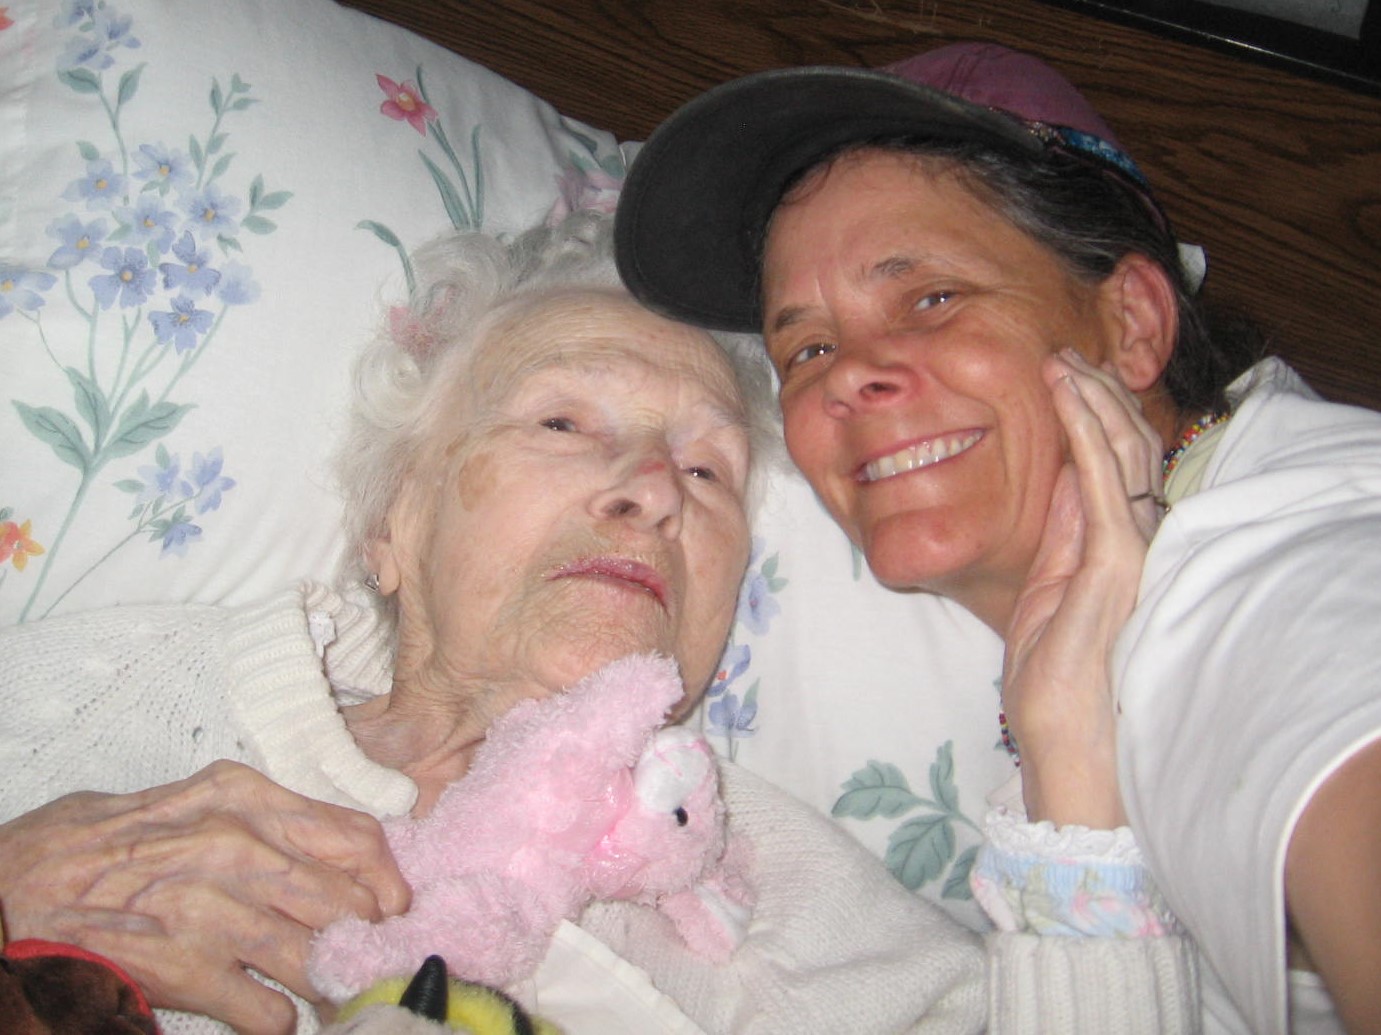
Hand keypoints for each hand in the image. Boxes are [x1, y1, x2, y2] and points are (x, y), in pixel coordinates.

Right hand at [0, 761, 410, 1034]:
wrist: (18, 886)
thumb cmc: (108, 841)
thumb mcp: (196, 800)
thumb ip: (267, 819)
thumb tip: (336, 852)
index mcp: (244, 800)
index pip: (354, 838)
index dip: (385, 879)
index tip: (392, 906)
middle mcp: (237, 848)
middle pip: (347, 901)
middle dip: (365, 938)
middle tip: (364, 956)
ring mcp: (213, 911)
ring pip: (317, 957)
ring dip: (332, 983)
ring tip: (330, 992)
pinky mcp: (184, 971)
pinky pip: (269, 1010)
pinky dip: (280, 1019)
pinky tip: (271, 1013)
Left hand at [1003, 351, 1164, 827]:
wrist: (1060, 734)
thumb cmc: (1050, 673)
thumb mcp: (1045, 587)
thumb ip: (1061, 532)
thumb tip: (1067, 475)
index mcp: (1114, 546)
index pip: (1115, 465)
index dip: (1092, 416)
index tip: (1061, 376)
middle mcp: (1133, 539)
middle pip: (1128, 448)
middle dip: (1095, 395)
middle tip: (1063, 353)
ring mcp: (1129, 547)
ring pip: (1123, 452)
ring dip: (1091, 399)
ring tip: (1063, 359)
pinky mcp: (1114, 559)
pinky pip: (1104, 480)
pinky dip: (1085, 431)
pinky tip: (1066, 396)